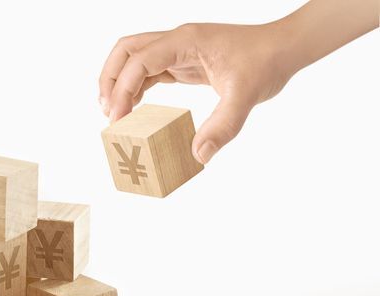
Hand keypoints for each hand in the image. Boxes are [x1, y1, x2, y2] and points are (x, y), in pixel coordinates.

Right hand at [99, 22, 294, 163]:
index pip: (139, 61)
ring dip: (118, 83)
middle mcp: (176, 42)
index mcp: (185, 42)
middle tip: (107, 113)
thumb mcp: (246, 96)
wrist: (284, 48)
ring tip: (114, 114)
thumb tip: (199, 156)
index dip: (122, 89)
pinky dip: (135, 88)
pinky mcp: (183, 62)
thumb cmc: (267, 61)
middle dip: (109, 80)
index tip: (117, 118)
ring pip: (133, 59)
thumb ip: (223, 126)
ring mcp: (178, 51)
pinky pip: (149, 71)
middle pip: (126, 51)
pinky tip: (134, 108)